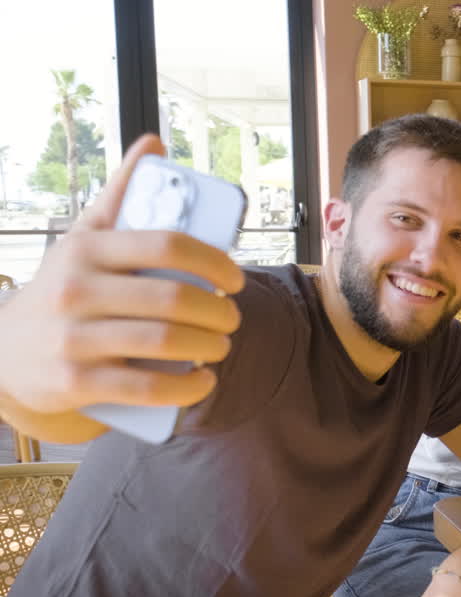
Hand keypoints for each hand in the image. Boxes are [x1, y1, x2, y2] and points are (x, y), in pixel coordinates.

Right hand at [0, 135, 243, 419]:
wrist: (6, 350)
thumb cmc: (65, 286)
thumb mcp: (85, 238)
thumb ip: (121, 193)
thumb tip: (154, 141)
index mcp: (88, 249)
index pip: (167, 245)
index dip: (214, 262)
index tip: (235, 279)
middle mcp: (76, 291)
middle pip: (174, 301)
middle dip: (220, 313)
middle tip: (232, 319)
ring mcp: (74, 338)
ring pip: (165, 344)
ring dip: (211, 348)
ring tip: (221, 346)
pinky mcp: (75, 381)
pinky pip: (145, 387)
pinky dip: (187, 388)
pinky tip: (204, 382)